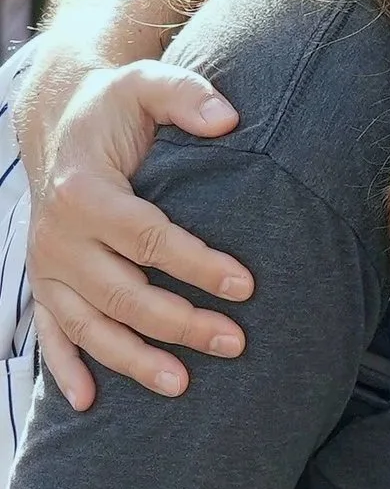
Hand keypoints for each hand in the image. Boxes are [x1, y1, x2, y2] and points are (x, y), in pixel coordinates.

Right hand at [29, 63, 251, 406]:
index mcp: (84, 190)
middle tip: (236, 342)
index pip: (147, 237)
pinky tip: (87, 404)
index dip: (196, 264)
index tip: (246, 286)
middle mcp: (59, 235)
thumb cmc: (114, 107)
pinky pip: (52, 333)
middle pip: (123, 292)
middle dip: (179, 323)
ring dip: (132, 359)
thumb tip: (228, 117)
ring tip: (182, 386)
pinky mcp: (44, 284)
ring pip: (89, 324)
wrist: (59, 119)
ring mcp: (47, 266)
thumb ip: (186, 95)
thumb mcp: (145, 84)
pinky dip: (66, 368)